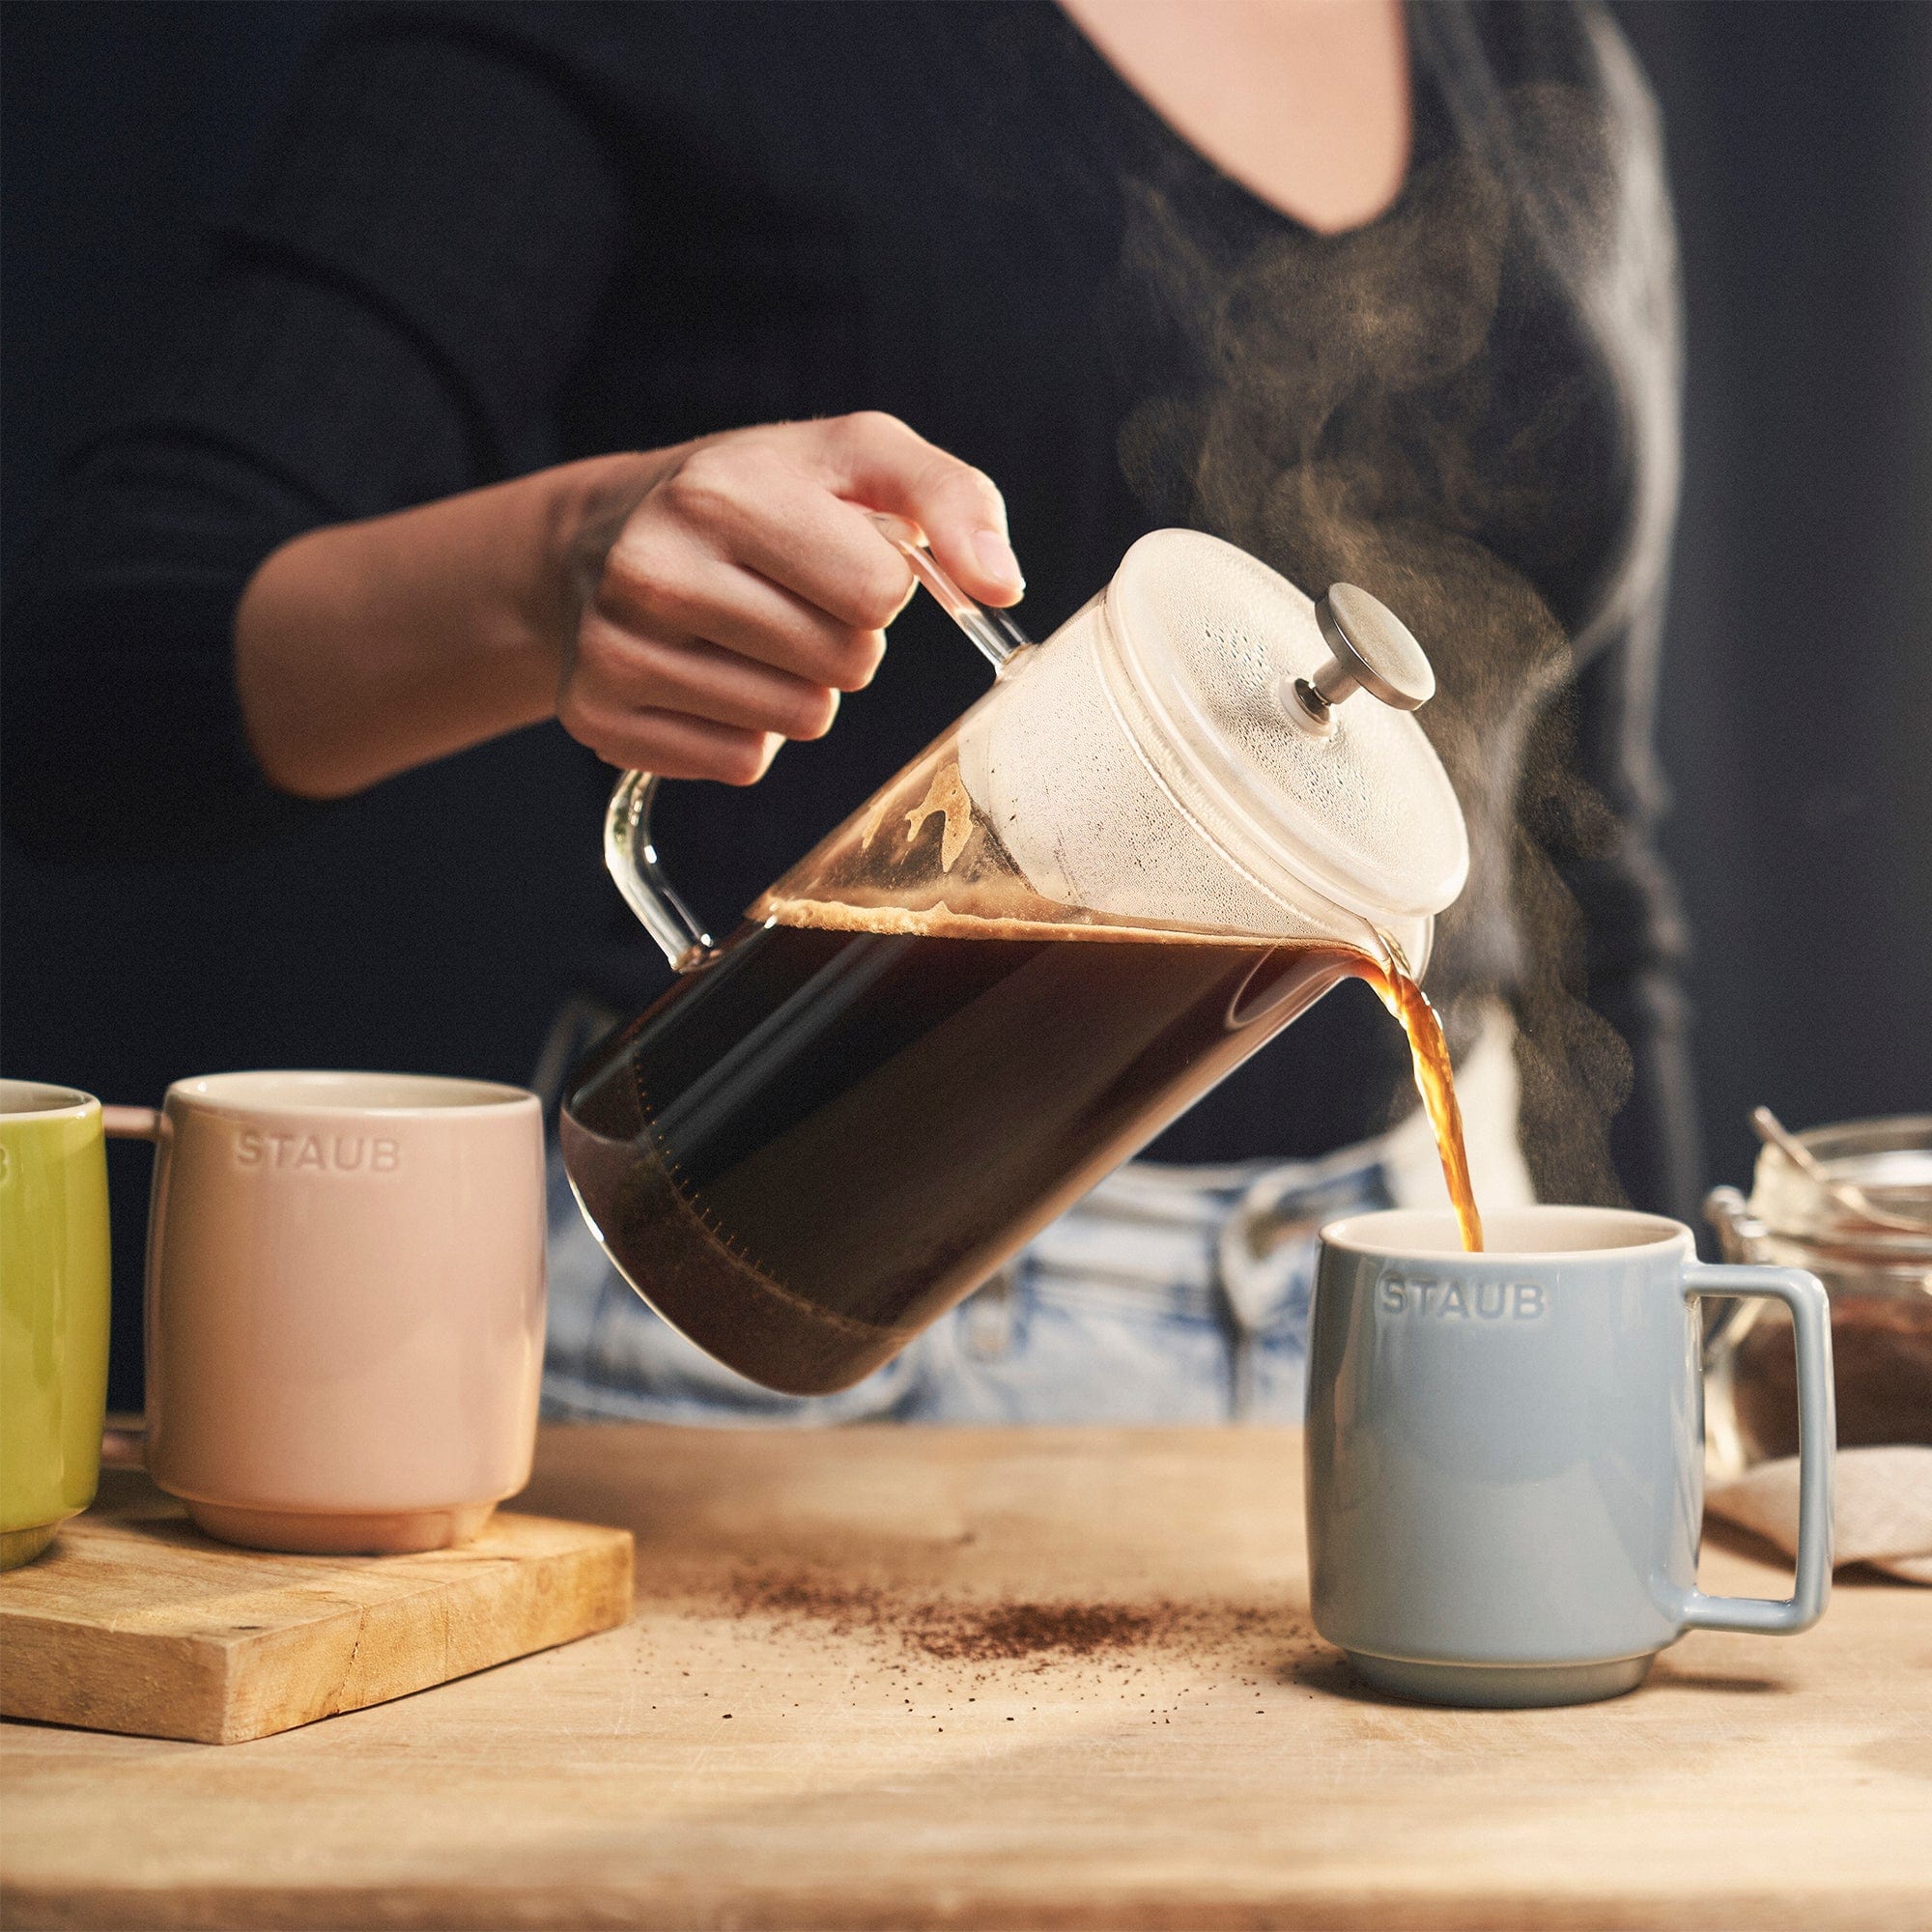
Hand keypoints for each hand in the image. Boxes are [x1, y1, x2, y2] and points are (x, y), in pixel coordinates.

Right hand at [557, 413, 1023, 781]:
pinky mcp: (601, 716)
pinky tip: (707, 674)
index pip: (876, 592)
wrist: (602, 535)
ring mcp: (618, 649)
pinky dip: (745, 731)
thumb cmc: (756, 495)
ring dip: (798, 689)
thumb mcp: (857, 458)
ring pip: (797, 723)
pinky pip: (740, 763)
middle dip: (841, 639)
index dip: (878, 583)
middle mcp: (654, 569)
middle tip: (787, 598)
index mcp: (722, 491)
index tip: (836, 556)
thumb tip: (1003, 586)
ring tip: (747, 635)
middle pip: (844, 664)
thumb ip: (952, 500)